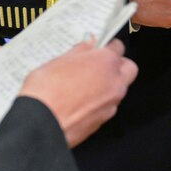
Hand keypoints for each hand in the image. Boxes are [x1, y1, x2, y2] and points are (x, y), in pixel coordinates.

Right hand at [19, 39, 137, 147]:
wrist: (41, 124)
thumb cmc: (46, 92)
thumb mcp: (58, 61)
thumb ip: (79, 51)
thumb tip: (87, 46)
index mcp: (105, 62)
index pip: (118, 47)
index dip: (108, 46)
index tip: (100, 48)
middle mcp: (114, 83)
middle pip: (129, 68)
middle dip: (118, 65)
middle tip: (99, 65)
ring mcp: (111, 104)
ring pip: (119, 90)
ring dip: (108, 85)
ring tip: (85, 85)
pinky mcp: (103, 122)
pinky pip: (107, 107)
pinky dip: (99, 103)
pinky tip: (80, 102)